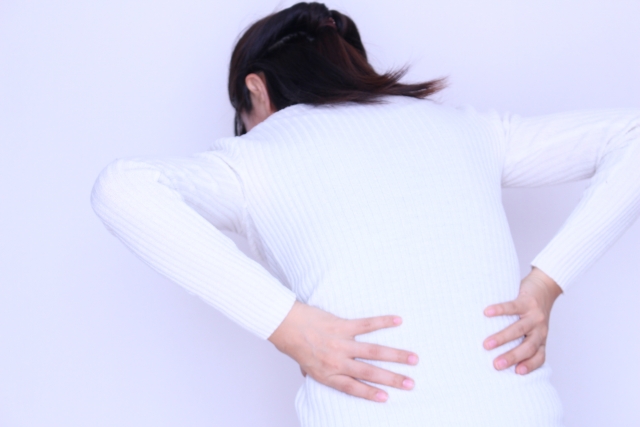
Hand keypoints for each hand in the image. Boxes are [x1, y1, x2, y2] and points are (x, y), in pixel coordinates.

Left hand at [268, 301, 418, 402]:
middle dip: (392, 379)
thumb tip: (317, 380)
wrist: (286, 325)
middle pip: (369, 372)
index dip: (370, 393)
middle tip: (410, 383)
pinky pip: (366, 324)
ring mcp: (341, 343)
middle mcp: (337, 361)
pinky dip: (383, 322)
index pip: (353, 388)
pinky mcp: (342, 325)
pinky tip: (398, 320)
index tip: (387, 397)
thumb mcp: (306, 368)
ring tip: (413, 358)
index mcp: (329, 374)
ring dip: (395, 355)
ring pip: (373, 351)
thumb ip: (319, 375)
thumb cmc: (295, 346)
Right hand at [482, 267, 562, 374]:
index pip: (539, 356)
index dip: (530, 365)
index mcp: (541, 338)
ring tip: (487, 344)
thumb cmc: (533, 312)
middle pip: (528, 347)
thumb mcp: (534, 329)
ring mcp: (534, 315)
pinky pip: (512, 307)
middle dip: (512, 356)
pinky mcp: (527, 301)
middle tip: (496, 364)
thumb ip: (523, 340)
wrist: (545, 286)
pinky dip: (499, 310)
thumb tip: (497, 355)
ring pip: (519, 329)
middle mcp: (540, 329)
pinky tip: (487, 312)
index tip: (517, 372)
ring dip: (502, 337)